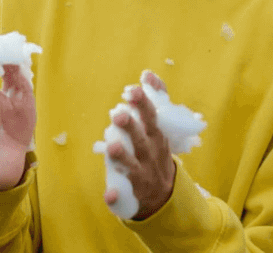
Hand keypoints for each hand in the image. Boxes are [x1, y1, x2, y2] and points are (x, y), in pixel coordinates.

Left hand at [105, 71, 175, 219]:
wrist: (164, 195)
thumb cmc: (155, 152)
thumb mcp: (158, 129)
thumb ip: (154, 100)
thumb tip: (146, 74)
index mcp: (157, 138)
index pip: (153, 118)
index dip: (143, 104)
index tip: (133, 89)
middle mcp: (152, 155)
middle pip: (142, 140)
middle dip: (131, 127)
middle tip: (118, 114)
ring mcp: (144, 175)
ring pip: (133, 167)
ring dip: (123, 157)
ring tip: (112, 146)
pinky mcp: (134, 194)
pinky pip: (124, 198)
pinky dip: (116, 196)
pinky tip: (108, 194)